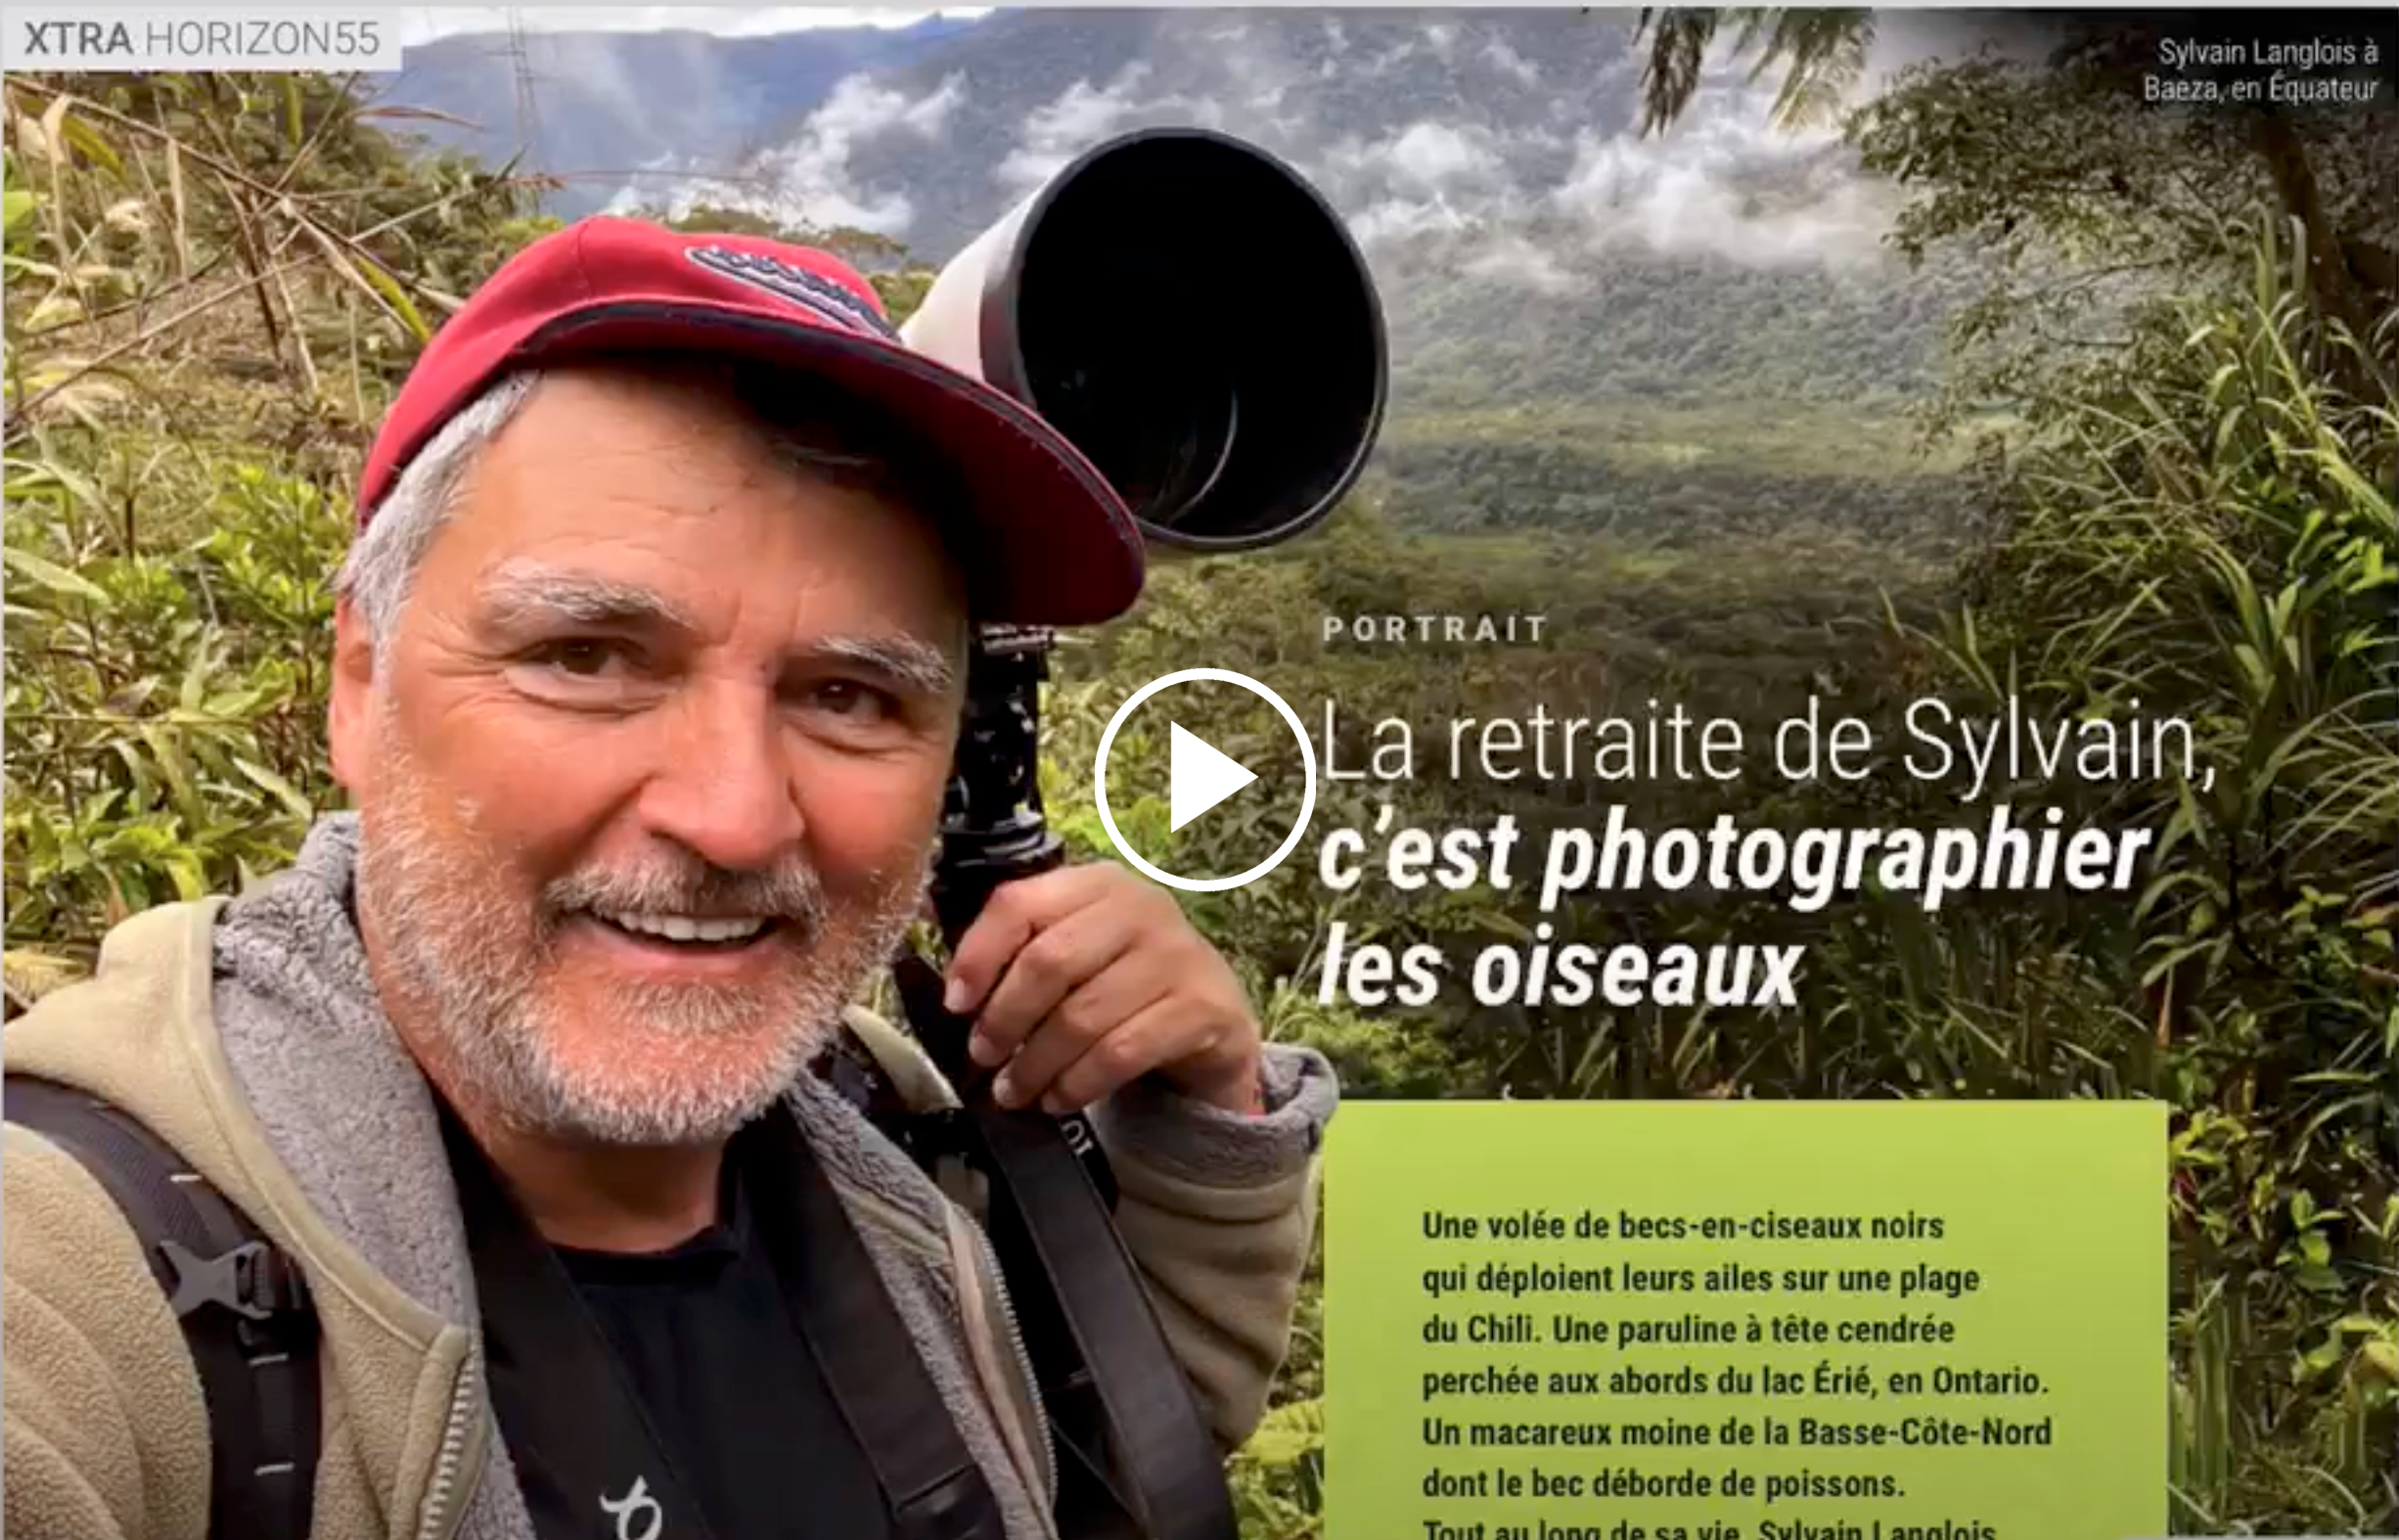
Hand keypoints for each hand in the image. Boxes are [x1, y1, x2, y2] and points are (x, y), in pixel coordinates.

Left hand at [942, 862, 1263, 1114]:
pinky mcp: (1201, 1008)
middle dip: (1005, 1018)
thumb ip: (1020, 948)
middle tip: (983, 1057)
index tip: (956, 1005)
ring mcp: (1177, 956)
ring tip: (1013, 1091)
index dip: (979, 955)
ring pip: (1082, 1016)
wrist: (1214, 1017)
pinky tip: (1058, 1099)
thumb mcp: (1077, 948)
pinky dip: (1078, 1083)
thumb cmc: (1123, 980)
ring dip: (1036, 1063)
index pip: (1020, 903)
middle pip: (1050, 962)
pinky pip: (1121, 1053)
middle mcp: (1141, 907)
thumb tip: (949, 978)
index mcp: (1097, 883)